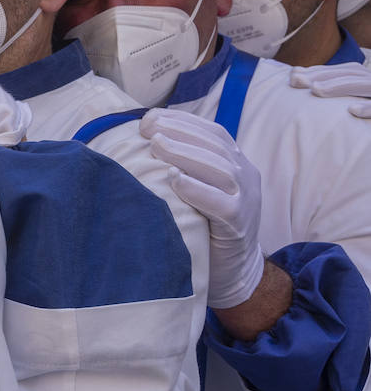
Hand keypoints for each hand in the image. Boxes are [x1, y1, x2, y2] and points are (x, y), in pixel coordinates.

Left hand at [140, 109, 264, 308]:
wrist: (232, 272)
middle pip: (215, 145)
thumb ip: (182, 166)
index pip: (212, 133)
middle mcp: (245, 176)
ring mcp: (247, 200)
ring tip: (157, 147)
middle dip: (180, 132)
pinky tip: (175, 181)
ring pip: (221, 169)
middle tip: (149, 130)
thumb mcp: (196, 190)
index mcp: (235, 163)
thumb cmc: (203, 227)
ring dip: (186, 154)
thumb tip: (143, 140)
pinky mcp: (240, 225)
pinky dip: (198, 190)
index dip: (182, 122)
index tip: (150, 118)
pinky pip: (223, 204)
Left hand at [288, 63, 370, 117]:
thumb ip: (334, 88)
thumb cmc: (366, 107)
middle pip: (349, 74)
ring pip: (363, 85)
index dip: (317, 71)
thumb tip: (296, 78)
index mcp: (365, 79)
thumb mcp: (353, 98)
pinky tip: (352, 110)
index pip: (340, 71)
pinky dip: (368, 107)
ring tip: (315, 89)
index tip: (292, 75)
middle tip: (295, 80)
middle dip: (321, 75)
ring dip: (338, 86)